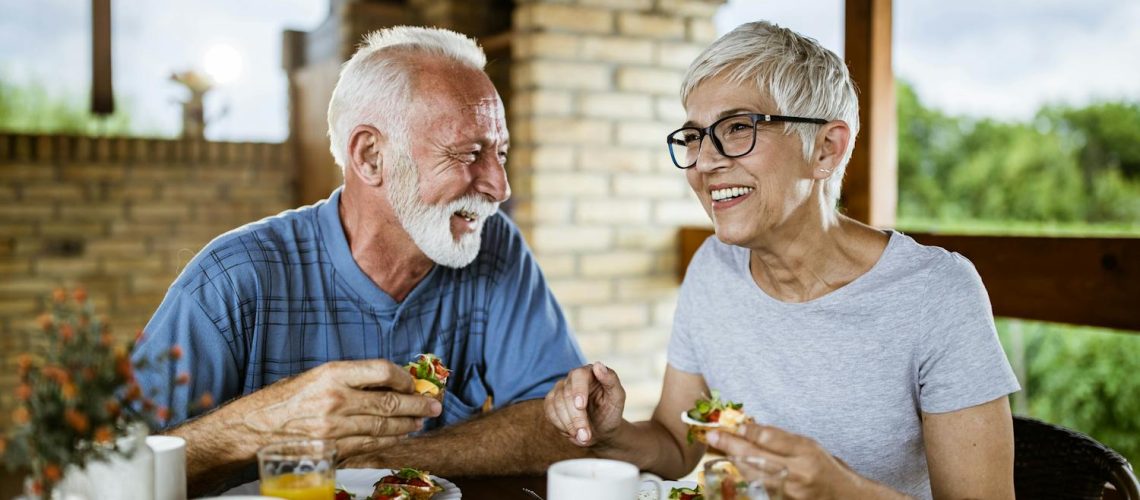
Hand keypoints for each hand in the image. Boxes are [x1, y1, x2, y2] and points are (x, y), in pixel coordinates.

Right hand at [237, 359, 441, 460]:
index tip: (414, 382)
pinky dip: (389, 440)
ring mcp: (335, 427)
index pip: (382, 371)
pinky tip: (400, 436)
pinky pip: (369, 444)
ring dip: (407, 424)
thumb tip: (387, 381)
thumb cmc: (285, 399)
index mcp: (333, 374)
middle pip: (389, 402)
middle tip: (434, 405)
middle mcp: (336, 399)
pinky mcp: (333, 449)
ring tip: (421, 421)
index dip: (404, 377)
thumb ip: (351, 378)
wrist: (255, 428)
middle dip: (417, 405)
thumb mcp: (317, 376)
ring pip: (384, 426)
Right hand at [543, 362, 624, 446]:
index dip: (578, 390)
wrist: (602, 430)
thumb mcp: (617, 397)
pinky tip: (573, 433)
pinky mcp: (551, 402)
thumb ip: (611, 380)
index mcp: (589, 372)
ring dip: (569, 424)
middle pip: (566, 394)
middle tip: (586, 435)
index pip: (578, 375)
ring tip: (583, 438)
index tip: (581, 406)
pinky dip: (561, 425)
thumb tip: (598, 365)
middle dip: (576, 417)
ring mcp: (560, 389)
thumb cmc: (611, 412)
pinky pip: (549, 412)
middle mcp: (572, 378)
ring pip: (556, 404)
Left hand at [708, 423, 861, 499]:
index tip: (733, 424)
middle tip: (713, 436)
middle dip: (731, 445)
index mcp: (807, 452)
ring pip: (752, 475)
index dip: (749, 430)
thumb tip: (748, 428)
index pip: (771, 438)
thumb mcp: (808, 445)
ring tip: (717, 450)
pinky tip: (733, 470)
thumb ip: (780, 438)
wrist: (843, 497)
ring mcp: (789, 493)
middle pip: (756, 456)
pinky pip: (756, 490)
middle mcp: (798, 474)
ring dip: (732, 462)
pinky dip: (743, 478)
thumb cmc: (825, 467)